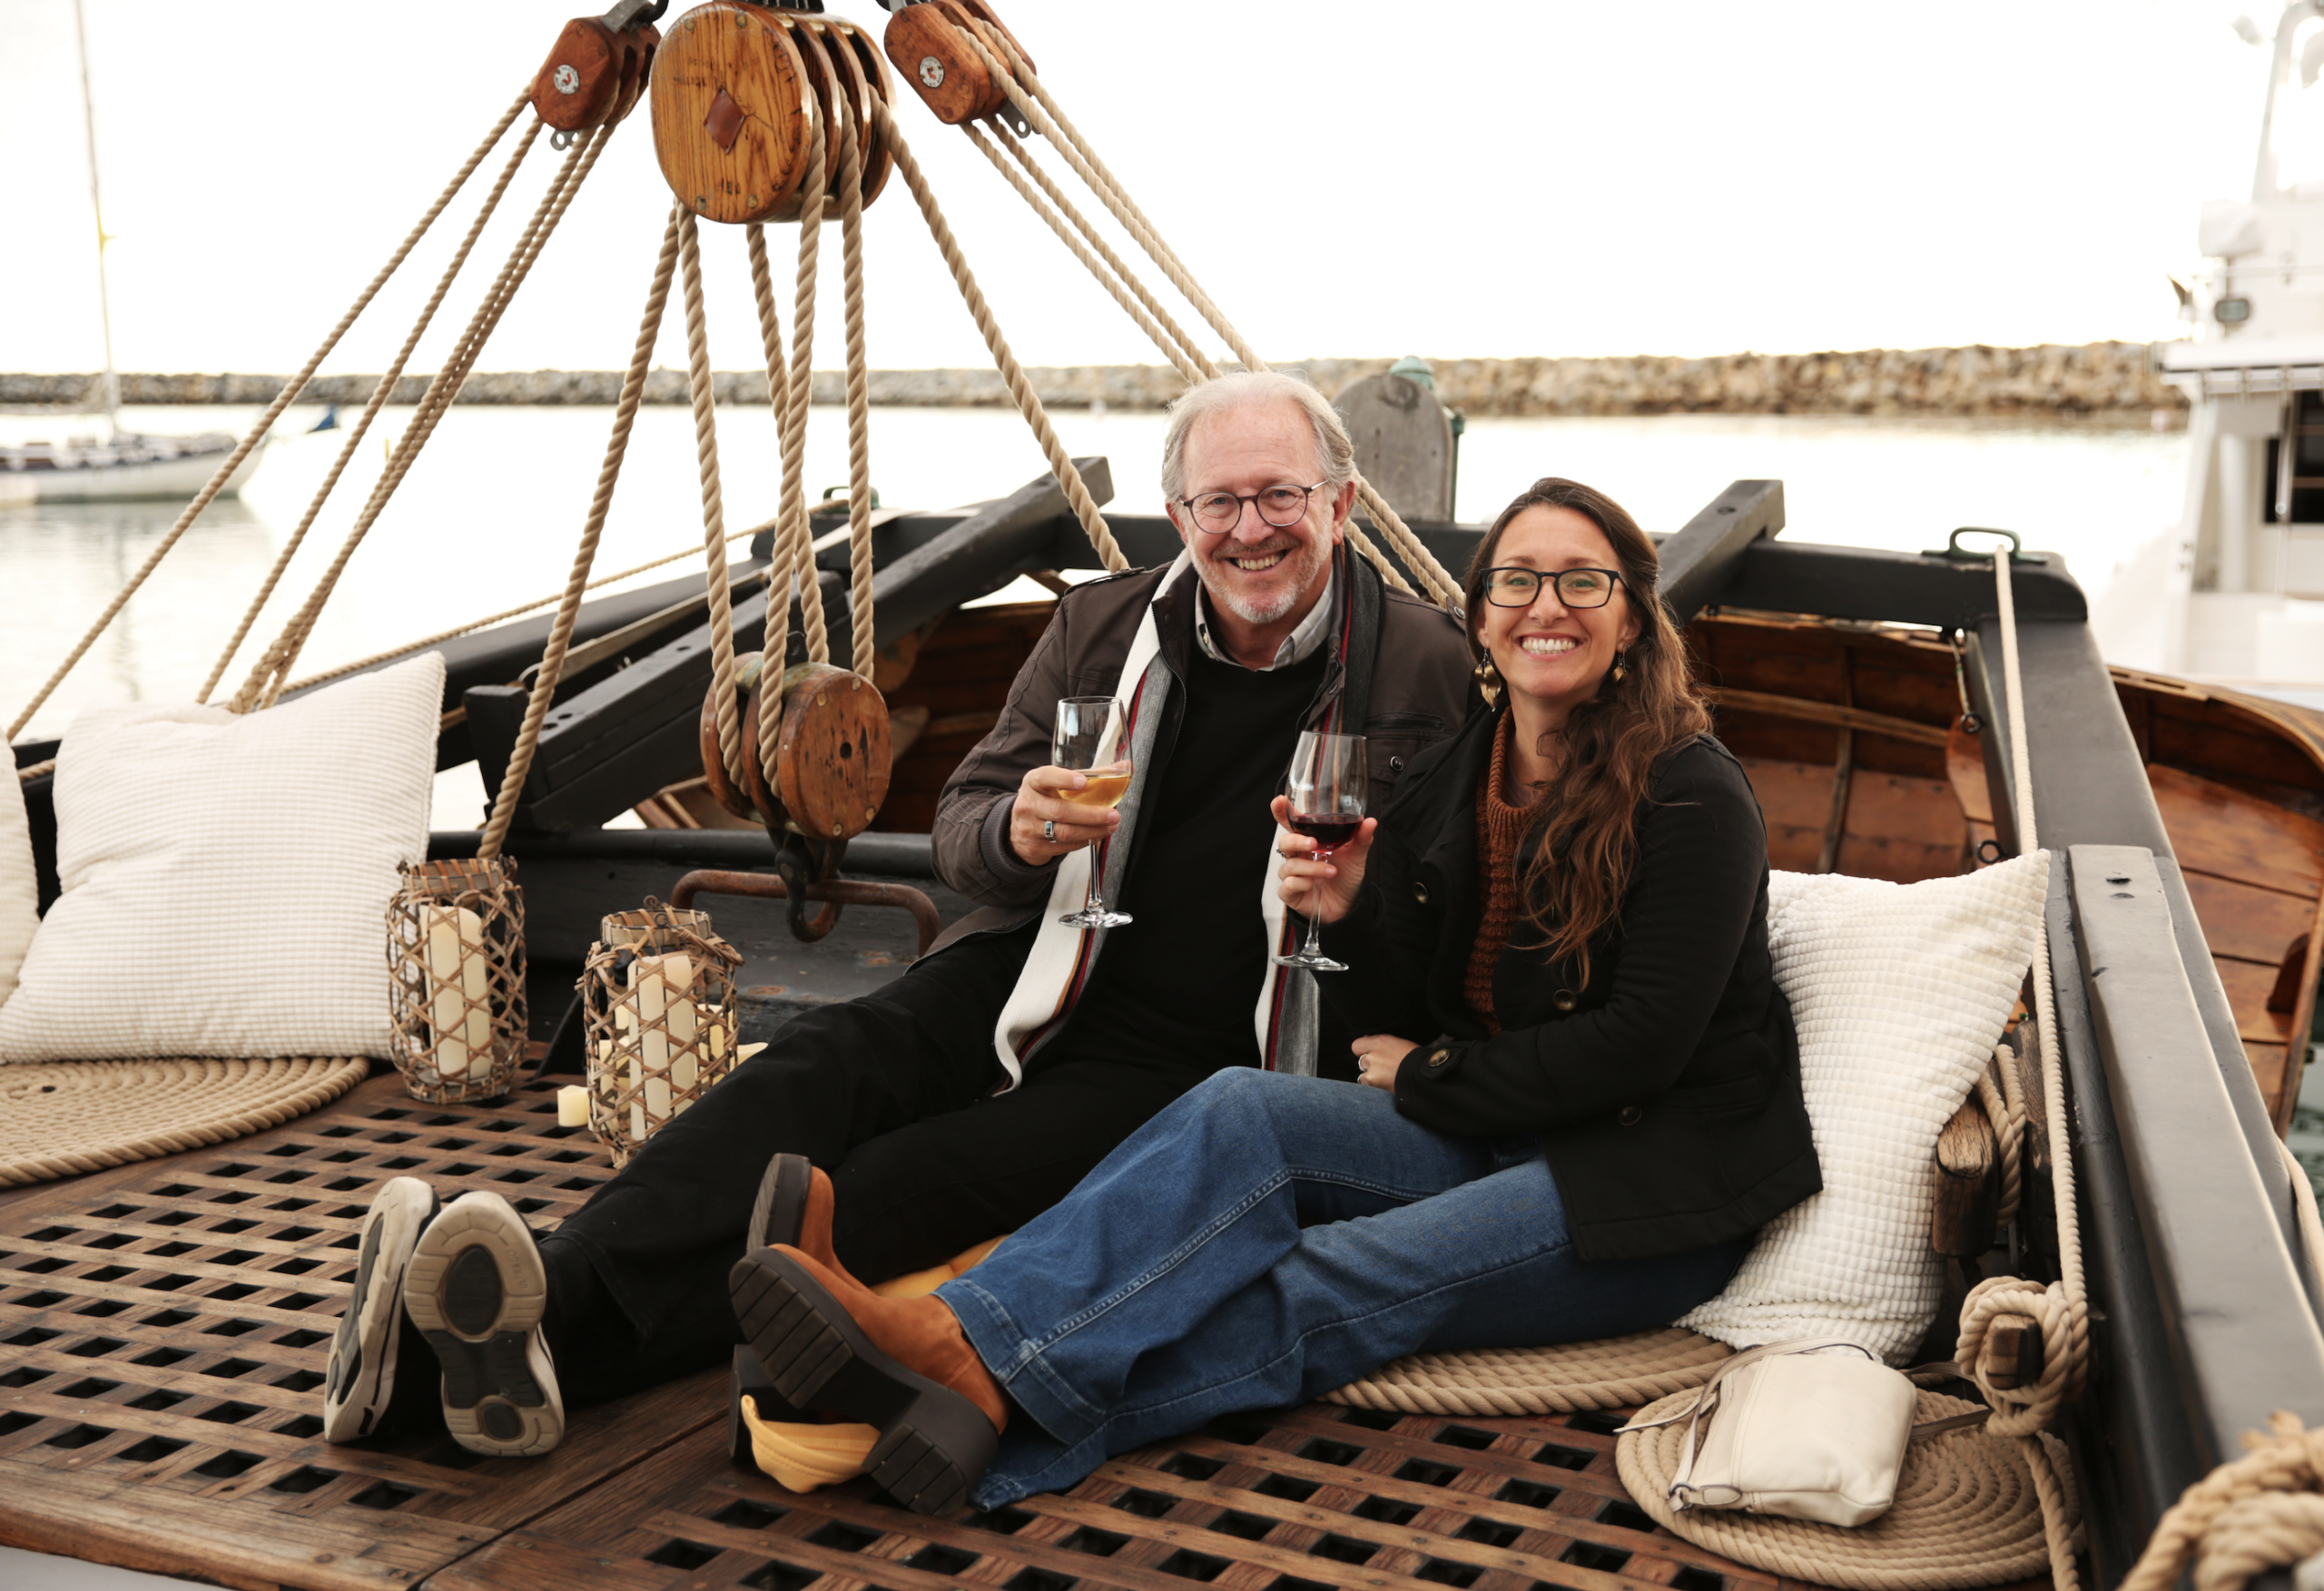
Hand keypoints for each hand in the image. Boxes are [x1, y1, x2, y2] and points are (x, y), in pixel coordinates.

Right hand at [1009, 762, 1125, 866]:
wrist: (1021, 828)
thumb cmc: (1047, 799)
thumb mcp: (1059, 783)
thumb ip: (1092, 774)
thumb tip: (1126, 767)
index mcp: (1034, 782)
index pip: (1045, 777)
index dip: (1064, 779)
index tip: (1084, 782)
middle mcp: (1028, 804)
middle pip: (1060, 811)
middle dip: (1091, 815)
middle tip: (1113, 814)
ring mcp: (1029, 827)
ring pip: (1064, 832)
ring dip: (1092, 830)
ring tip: (1111, 826)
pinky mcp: (1035, 846)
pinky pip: (1064, 846)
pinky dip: (1085, 841)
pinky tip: (1097, 835)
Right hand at [1271, 797, 1375, 924]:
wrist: (1349, 905)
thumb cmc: (1347, 876)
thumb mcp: (1356, 856)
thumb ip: (1360, 838)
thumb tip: (1370, 821)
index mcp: (1308, 841)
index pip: (1291, 824)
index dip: (1282, 812)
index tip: (1279, 801)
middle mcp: (1297, 856)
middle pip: (1284, 842)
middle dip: (1296, 841)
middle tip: (1314, 843)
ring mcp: (1292, 875)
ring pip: (1289, 865)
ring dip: (1311, 867)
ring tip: (1331, 871)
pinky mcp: (1290, 893)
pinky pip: (1287, 885)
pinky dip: (1301, 883)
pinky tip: (1314, 885)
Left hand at [1352, 1034, 1415, 1092]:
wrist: (1424, 1075)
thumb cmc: (1416, 1059)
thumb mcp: (1399, 1043)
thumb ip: (1381, 1044)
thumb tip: (1367, 1041)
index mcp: (1379, 1042)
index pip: (1357, 1045)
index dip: (1363, 1051)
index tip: (1369, 1054)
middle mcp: (1372, 1056)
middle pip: (1361, 1061)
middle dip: (1370, 1066)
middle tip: (1384, 1069)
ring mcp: (1372, 1072)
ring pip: (1363, 1077)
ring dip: (1371, 1078)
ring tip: (1386, 1080)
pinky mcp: (1374, 1085)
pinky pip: (1368, 1087)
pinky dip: (1374, 1088)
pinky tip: (1386, 1086)